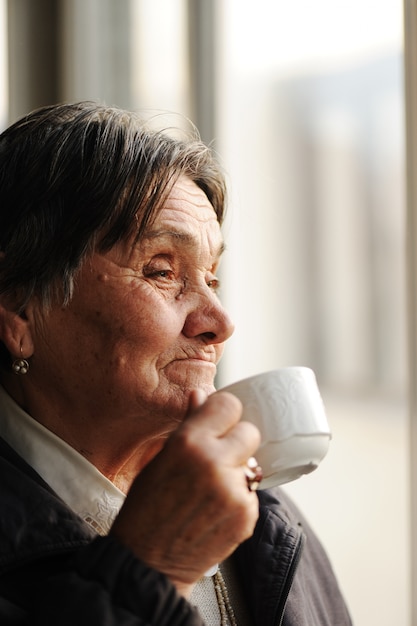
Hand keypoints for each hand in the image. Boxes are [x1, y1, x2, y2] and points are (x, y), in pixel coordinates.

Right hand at [110, 389, 260, 596]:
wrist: (148, 563)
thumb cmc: (145, 510)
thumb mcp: (159, 459)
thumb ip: (187, 425)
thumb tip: (201, 395)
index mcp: (189, 442)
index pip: (230, 405)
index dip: (224, 413)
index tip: (219, 422)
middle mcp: (215, 463)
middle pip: (250, 431)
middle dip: (237, 441)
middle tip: (217, 458)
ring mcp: (234, 491)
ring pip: (252, 463)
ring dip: (237, 471)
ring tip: (210, 490)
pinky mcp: (247, 515)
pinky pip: (252, 492)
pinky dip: (239, 498)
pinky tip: (215, 510)